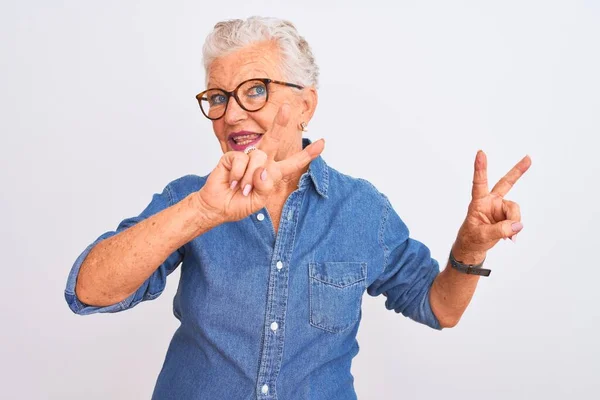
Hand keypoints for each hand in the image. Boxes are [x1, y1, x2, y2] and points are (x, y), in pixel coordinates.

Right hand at [194, 104, 324, 223]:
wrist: (218, 206)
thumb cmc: (239, 204)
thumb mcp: (259, 200)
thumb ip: (265, 187)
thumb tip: (262, 171)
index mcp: (273, 173)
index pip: (293, 163)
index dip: (308, 154)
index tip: (322, 143)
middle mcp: (261, 162)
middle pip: (273, 141)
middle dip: (280, 123)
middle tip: (286, 107)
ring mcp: (247, 158)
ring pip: (258, 158)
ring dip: (249, 179)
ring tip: (242, 189)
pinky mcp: (232, 157)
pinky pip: (240, 161)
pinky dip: (237, 175)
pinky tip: (232, 182)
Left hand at [453, 151, 531, 262]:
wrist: (474, 246)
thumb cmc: (472, 237)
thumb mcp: (482, 235)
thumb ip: (500, 230)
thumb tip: (517, 225)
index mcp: (478, 202)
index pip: (479, 183)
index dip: (480, 168)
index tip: (480, 153)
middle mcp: (491, 201)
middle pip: (506, 183)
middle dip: (517, 171)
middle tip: (528, 158)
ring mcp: (500, 208)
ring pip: (514, 209)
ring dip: (513, 222)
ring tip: (507, 236)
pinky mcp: (507, 215)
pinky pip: (517, 219)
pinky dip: (515, 228)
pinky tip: (510, 237)